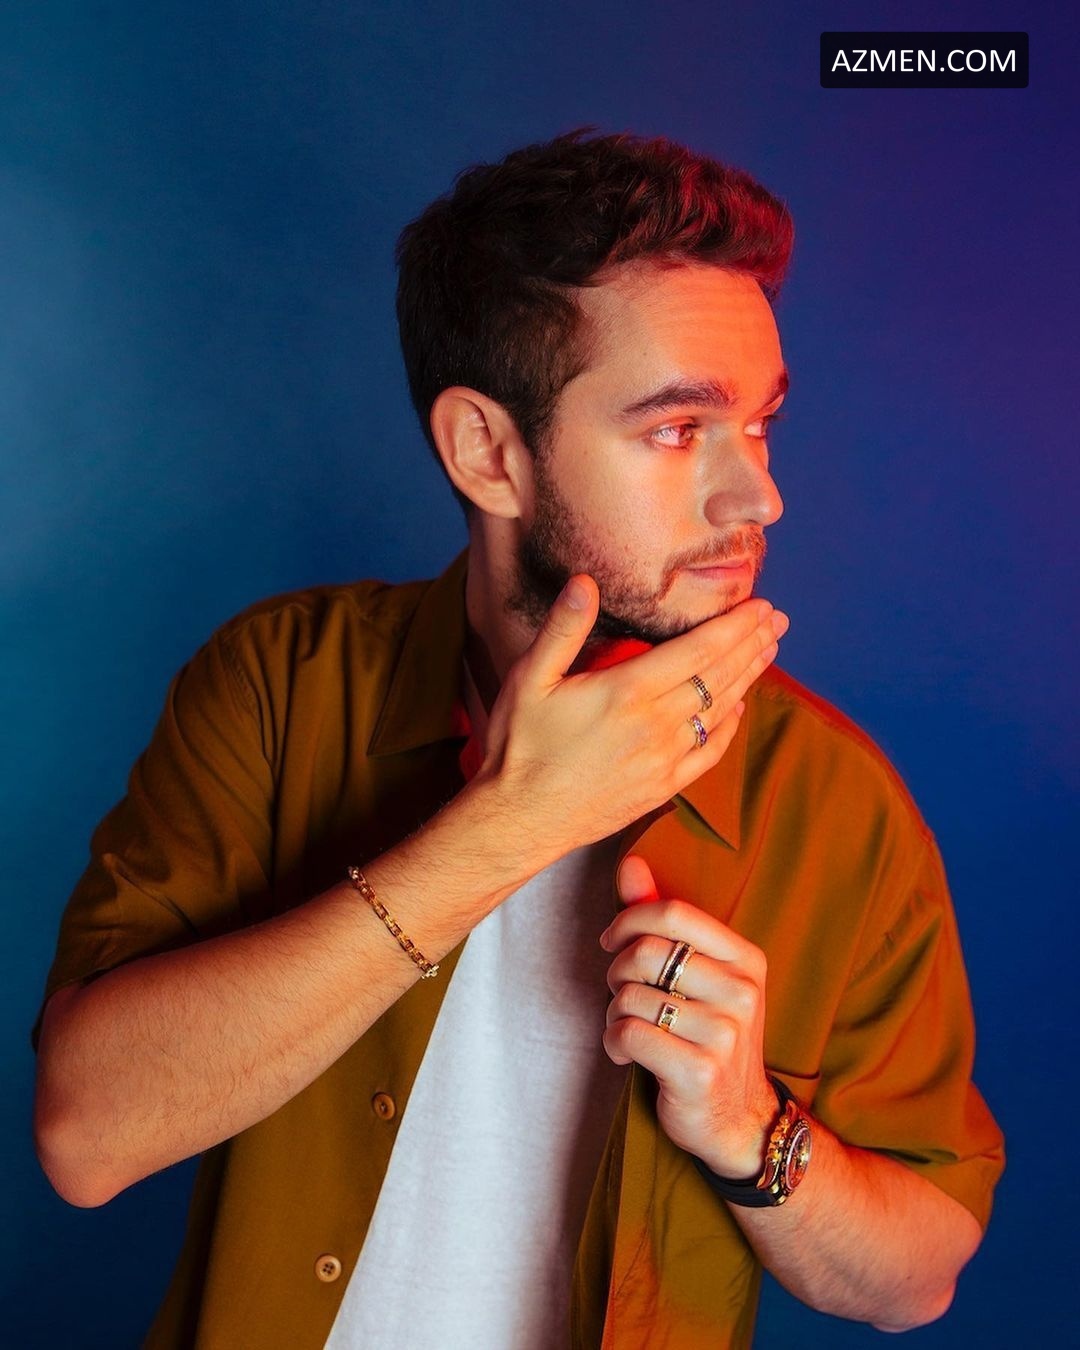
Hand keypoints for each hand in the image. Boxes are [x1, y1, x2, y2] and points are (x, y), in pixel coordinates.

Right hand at [477, 575, 787, 857]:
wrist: (519, 819)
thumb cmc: (519, 746)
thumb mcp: (528, 679)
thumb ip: (562, 629)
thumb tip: (585, 582)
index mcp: (628, 692)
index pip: (698, 650)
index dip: (734, 625)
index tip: (759, 605)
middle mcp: (656, 725)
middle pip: (719, 676)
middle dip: (752, 643)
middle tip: (777, 619)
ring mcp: (664, 760)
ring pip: (720, 711)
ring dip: (748, 677)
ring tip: (768, 650)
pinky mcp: (663, 788)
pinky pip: (710, 753)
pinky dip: (730, 727)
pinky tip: (739, 708)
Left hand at [600, 855, 776, 1177]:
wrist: (739, 1119)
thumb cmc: (707, 1035)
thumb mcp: (697, 974)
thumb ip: (662, 918)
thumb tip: (630, 862)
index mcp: (745, 959)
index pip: (673, 913)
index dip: (628, 920)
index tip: (611, 941)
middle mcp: (741, 992)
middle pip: (646, 952)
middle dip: (616, 971)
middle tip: (620, 991)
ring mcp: (724, 1034)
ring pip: (631, 995)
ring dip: (614, 1012)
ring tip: (631, 1026)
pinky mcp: (700, 1073)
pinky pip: (628, 1035)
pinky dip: (613, 1043)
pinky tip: (626, 1054)